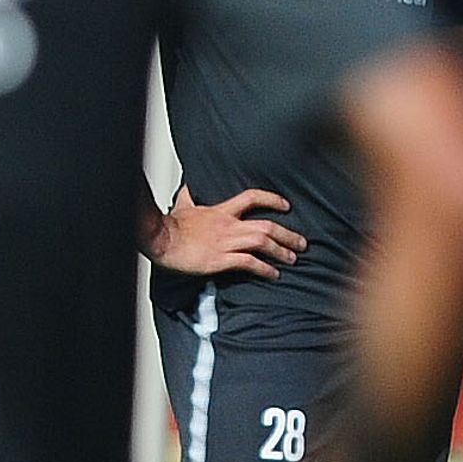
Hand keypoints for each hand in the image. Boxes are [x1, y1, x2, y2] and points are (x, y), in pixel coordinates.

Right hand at [148, 184, 305, 279]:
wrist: (160, 239)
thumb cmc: (170, 226)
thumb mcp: (183, 205)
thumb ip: (190, 196)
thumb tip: (189, 187)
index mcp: (221, 211)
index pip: (252, 198)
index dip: (272, 200)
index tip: (286, 205)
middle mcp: (228, 226)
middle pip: (266, 225)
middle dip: (287, 234)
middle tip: (302, 243)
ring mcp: (226, 243)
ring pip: (262, 243)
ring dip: (281, 251)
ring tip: (292, 259)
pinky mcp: (220, 260)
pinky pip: (249, 263)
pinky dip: (264, 268)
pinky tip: (273, 274)